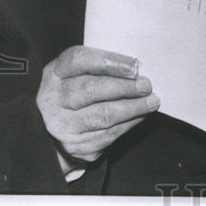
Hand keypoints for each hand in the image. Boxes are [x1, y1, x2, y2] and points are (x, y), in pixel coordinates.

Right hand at [36, 45, 159, 164]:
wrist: (58, 126)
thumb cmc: (76, 90)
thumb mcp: (80, 72)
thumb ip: (102, 66)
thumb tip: (136, 68)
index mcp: (55, 73)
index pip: (79, 60)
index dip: (109, 62)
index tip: (134, 66)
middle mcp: (53, 99)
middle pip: (91, 89)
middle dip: (124, 87)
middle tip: (146, 86)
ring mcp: (63, 124)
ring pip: (102, 115)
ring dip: (132, 108)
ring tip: (151, 101)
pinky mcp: (75, 145)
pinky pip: (107, 135)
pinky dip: (129, 124)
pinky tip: (141, 116)